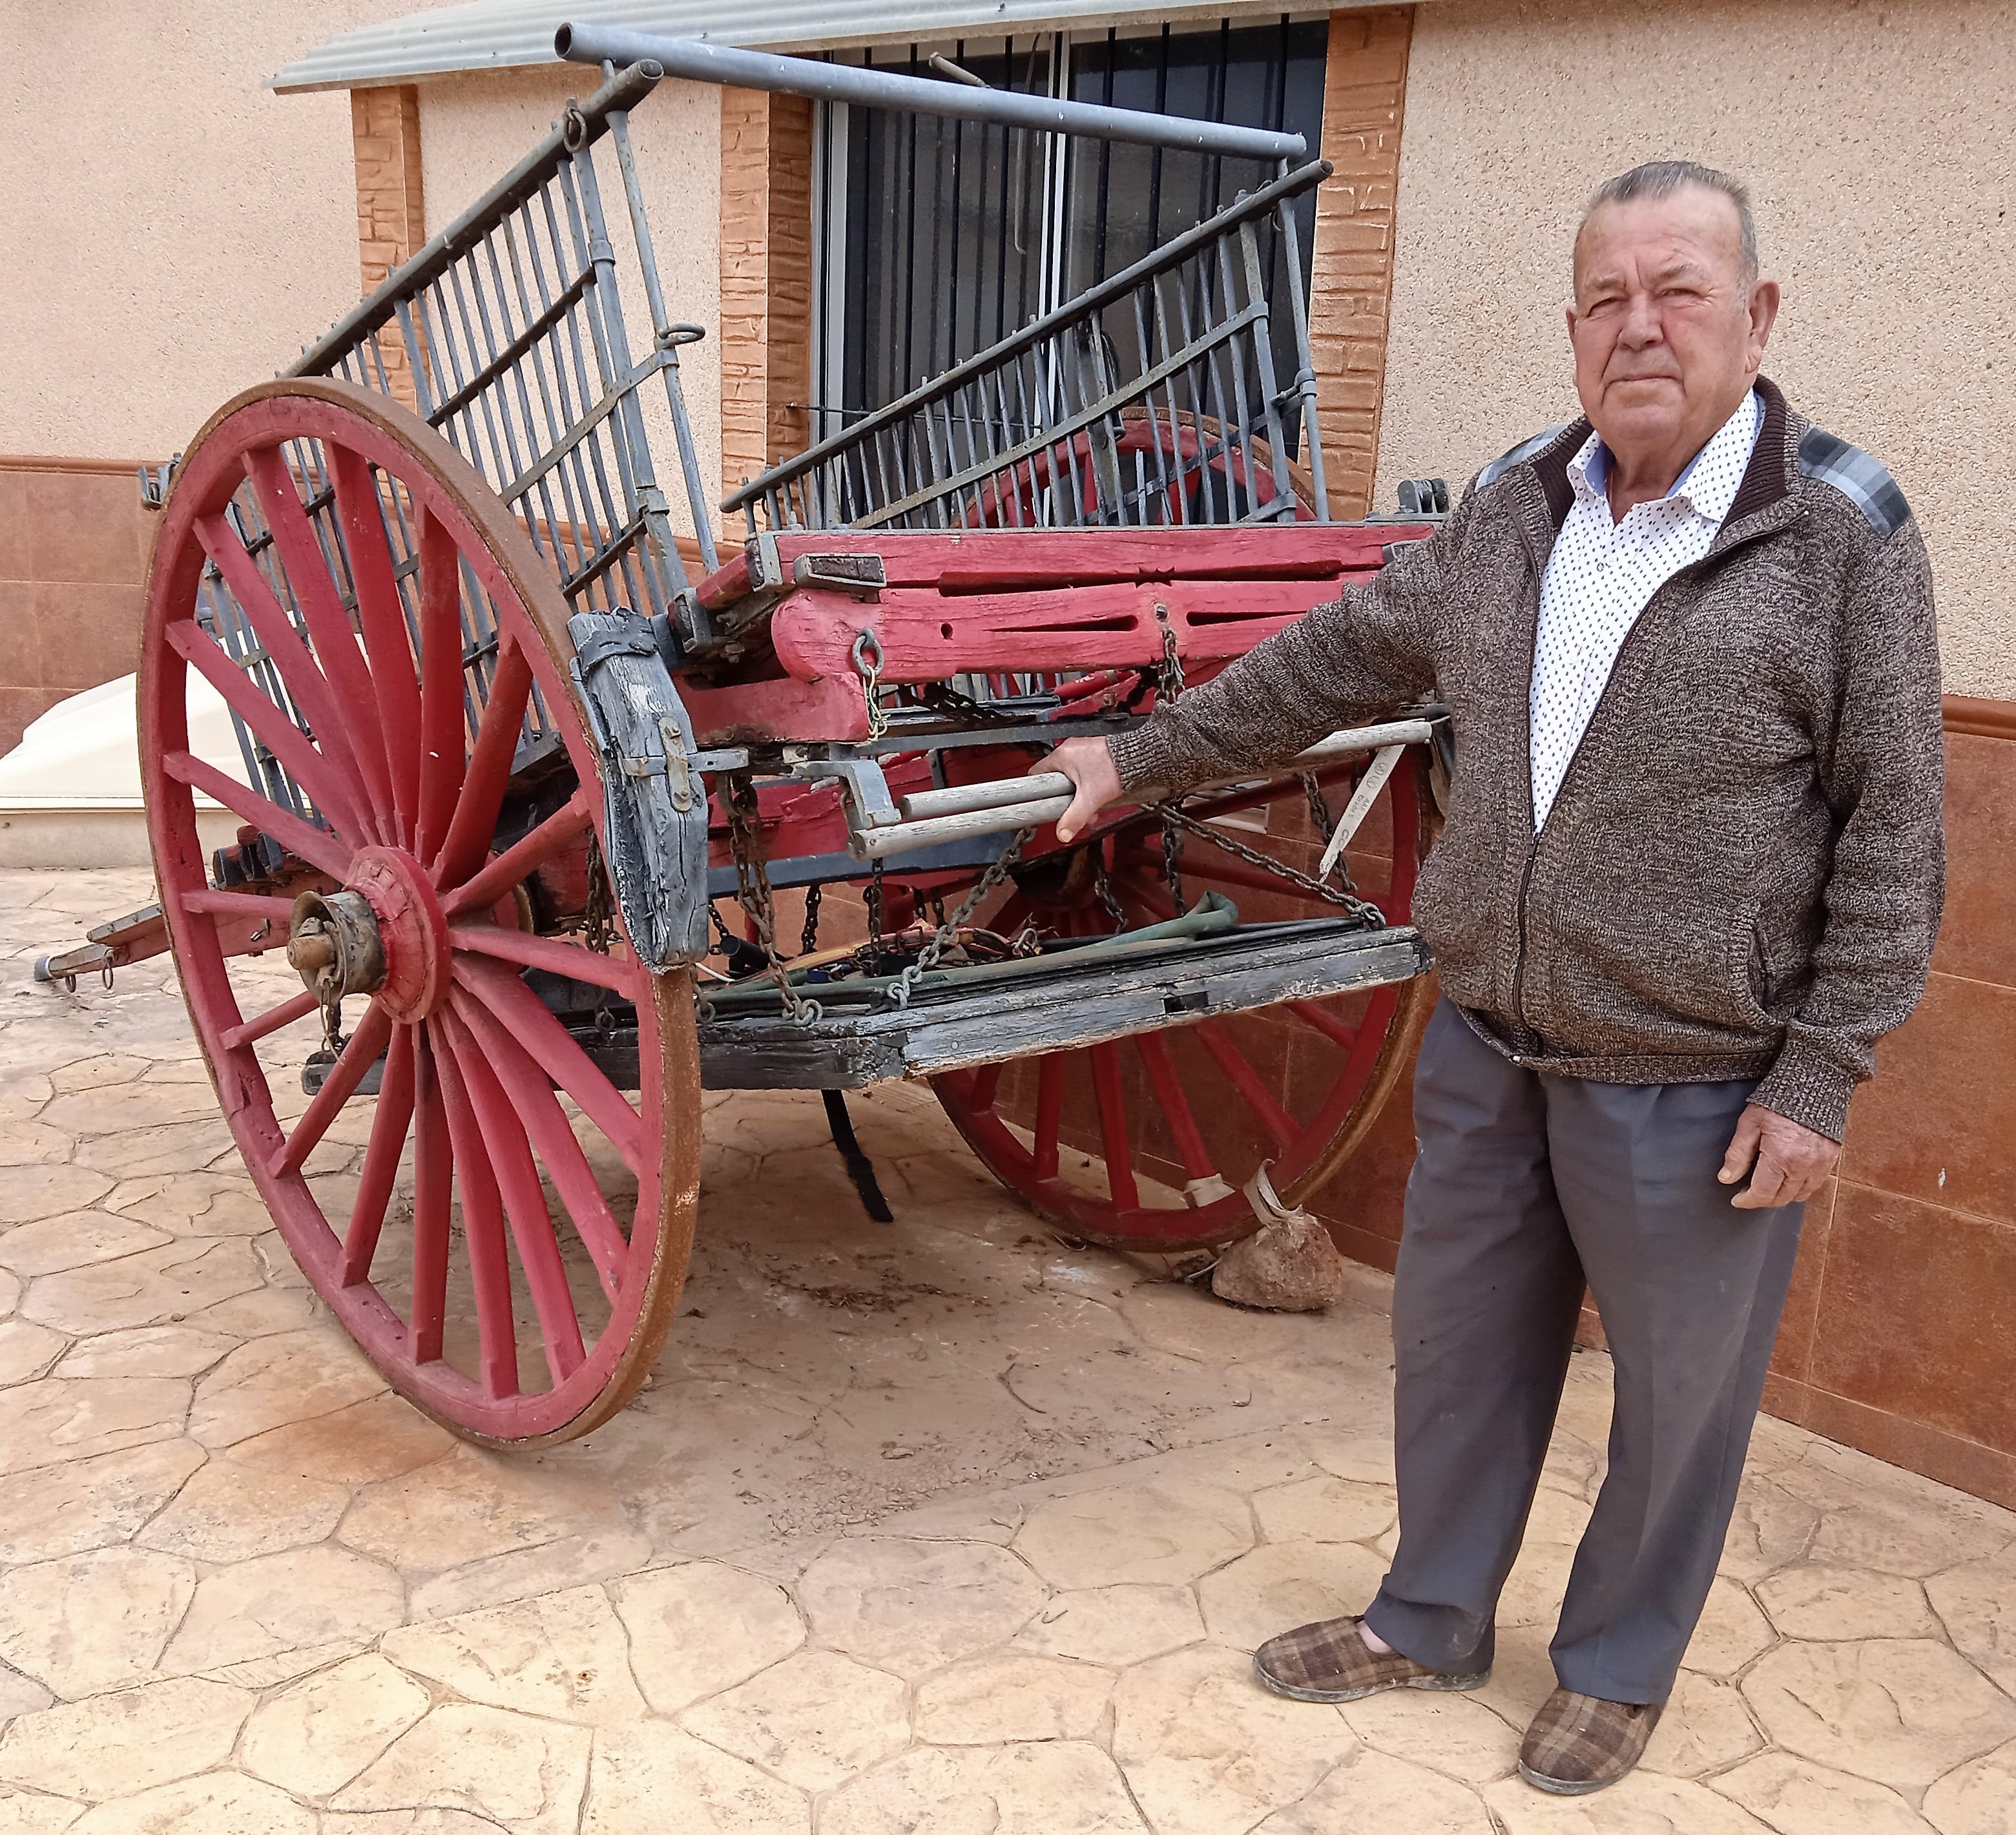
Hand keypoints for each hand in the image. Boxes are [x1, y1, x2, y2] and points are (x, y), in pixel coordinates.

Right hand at [1038, 737, 1122, 844]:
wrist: (1137, 758)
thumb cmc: (1115, 768)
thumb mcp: (1090, 798)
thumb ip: (1074, 817)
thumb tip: (1063, 833)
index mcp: (1061, 756)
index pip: (1035, 774)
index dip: (1038, 791)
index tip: (1044, 802)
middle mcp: (1069, 749)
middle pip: (1055, 778)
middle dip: (1065, 796)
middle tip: (1073, 806)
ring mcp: (1082, 750)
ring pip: (1071, 776)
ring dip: (1079, 791)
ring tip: (1090, 801)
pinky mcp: (1094, 752)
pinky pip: (1083, 770)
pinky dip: (1088, 782)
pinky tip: (1097, 790)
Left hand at [1718, 1103, 1838, 1207]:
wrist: (1814, 1085)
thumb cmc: (1778, 1102)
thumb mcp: (1750, 1124)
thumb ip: (1738, 1154)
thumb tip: (1726, 1178)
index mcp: (1782, 1158)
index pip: (1763, 1193)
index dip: (1747, 1200)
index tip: (1736, 1199)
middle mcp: (1804, 1166)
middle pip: (1782, 1198)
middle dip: (1763, 1199)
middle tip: (1748, 1192)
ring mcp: (1821, 1164)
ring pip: (1800, 1195)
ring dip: (1782, 1195)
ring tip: (1767, 1186)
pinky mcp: (1832, 1159)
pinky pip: (1816, 1184)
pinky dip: (1800, 1187)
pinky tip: (1788, 1178)